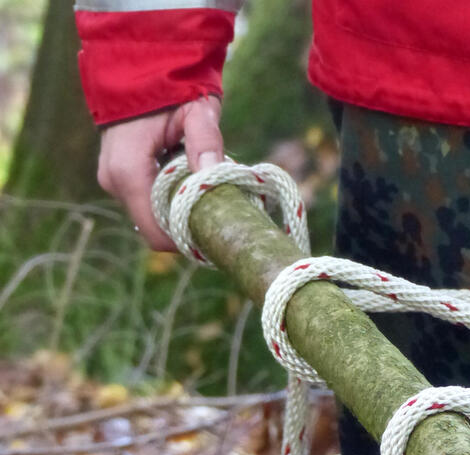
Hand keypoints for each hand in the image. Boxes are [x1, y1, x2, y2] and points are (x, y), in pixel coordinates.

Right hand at [96, 96, 223, 250]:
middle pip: (156, 227)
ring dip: (182, 211)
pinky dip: (173, 199)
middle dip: (189, 225)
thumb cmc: (172, 88)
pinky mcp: (120, 176)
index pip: (156, 232)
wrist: (143, 67)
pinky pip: (148, 201)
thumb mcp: (196, 110)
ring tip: (210, 192)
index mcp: (128, 171)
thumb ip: (205, 140)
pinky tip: (194, 182)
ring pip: (153, 216)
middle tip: (223, 212)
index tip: (218, 234)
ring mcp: (113, 179)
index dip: (188, 239)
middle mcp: (114, 181)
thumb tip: (212, 174)